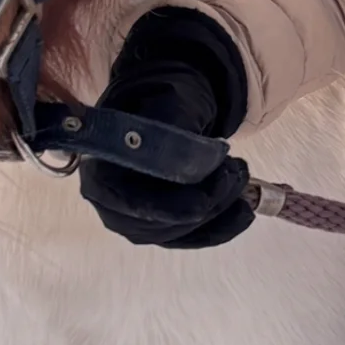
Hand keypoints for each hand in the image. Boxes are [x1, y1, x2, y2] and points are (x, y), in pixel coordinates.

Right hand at [80, 6, 254, 248]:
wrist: (164, 110)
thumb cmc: (159, 104)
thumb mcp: (167, 105)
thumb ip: (172, 129)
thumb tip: (187, 157)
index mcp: (100, 172)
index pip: (132, 202)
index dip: (172, 204)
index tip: (210, 191)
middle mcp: (110, 205)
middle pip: (158, 224)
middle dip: (206, 203)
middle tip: (236, 172)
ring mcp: (134, 221)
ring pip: (179, 234)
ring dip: (218, 211)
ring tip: (239, 176)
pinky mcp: (159, 230)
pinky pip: (191, 239)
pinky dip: (222, 228)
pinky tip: (244, 212)